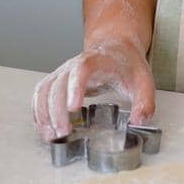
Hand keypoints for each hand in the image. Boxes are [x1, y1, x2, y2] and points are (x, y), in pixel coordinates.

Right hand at [31, 35, 155, 141]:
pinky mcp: (57, 81)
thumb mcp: (144, 81)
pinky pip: (41, 94)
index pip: (82, 69)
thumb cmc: (127, 64)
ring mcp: (63, 72)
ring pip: (45, 90)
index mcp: (98, 60)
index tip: (73, 107)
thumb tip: (138, 122)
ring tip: (51, 136)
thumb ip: (144, 102)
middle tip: (63, 132)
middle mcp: (75, 64)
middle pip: (59, 84)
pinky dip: (38, 112)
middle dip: (57, 110)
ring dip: (44, 114)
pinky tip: (44, 128)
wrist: (115, 48)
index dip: (75, 87)